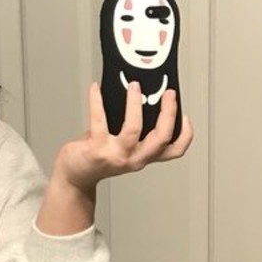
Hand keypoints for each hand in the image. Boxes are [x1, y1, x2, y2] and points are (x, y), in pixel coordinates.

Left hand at [56, 81, 192, 194]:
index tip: (186, 116)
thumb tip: (139, 94)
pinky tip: (95, 88)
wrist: (75, 175)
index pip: (174, 151)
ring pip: (134, 129)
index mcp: (144, 156)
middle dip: (168, 113)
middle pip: (161, 138)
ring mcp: (116, 156)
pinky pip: (99, 120)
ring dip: (135, 104)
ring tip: (134, 86)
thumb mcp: (123, 145)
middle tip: (169, 93)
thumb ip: (133, 128)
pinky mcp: (97, 150)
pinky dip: (97, 101)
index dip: (185, 135)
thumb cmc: (98, 156)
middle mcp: (134, 159)